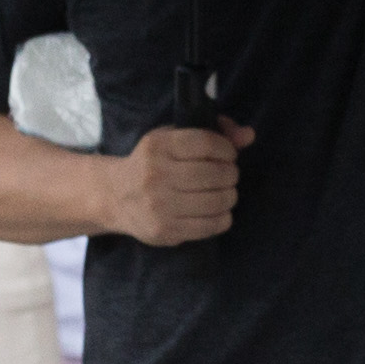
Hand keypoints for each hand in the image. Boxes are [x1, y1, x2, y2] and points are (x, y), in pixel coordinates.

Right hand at [114, 121, 248, 244]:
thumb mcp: (173, 139)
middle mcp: (157, 175)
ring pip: (217, 201)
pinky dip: (223, 217)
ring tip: (224, 192)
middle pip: (215, 174)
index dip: (227, 149)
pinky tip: (218, 211)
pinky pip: (210, 226)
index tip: (228, 154)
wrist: (115, 197)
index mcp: (158, 147)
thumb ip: (213, 132)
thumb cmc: (152, 163)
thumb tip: (248, 135)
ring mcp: (160, 206)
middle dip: (231, 174)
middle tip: (227, 175)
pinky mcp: (166, 231)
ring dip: (230, 196)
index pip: (207, 144)